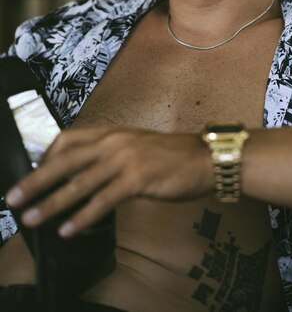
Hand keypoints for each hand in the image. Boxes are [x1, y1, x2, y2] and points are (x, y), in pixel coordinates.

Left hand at [5, 125, 212, 237]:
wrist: (203, 157)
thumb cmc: (170, 155)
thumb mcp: (134, 145)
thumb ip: (108, 154)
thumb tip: (81, 175)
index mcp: (111, 131)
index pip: (67, 139)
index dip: (45, 157)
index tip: (32, 175)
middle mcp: (113, 141)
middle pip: (65, 160)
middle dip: (36, 180)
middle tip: (14, 198)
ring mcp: (125, 159)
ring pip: (79, 182)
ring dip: (52, 202)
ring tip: (33, 218)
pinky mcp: (138, 178)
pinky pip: (103, 200)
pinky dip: (83, 217)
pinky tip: (69, 230)